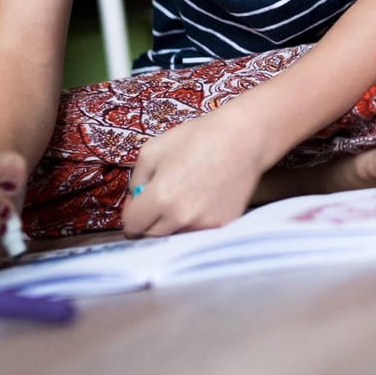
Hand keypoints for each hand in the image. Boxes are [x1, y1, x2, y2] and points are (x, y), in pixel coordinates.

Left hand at [123, 105, 269, 237]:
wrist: (244, 139)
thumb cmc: (197, 138)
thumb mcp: (153, 149)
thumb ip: (136, 180)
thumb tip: (136, 200)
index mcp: (160, 198)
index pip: (131, 225)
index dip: (131, 213)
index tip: (138, 204)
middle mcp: (181, 217)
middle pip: (151, 236)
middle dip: (149, 222)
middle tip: (158, 203)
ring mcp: (204, 224)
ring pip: (175, 236)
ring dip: (172, 224)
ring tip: (182, 200)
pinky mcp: (222, 225)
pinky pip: (198, 232)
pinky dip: (194, 222)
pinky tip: (201, 201)